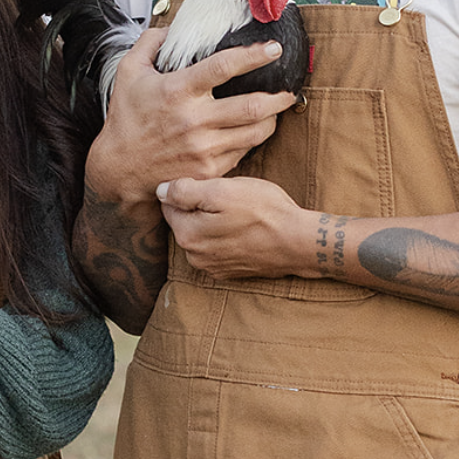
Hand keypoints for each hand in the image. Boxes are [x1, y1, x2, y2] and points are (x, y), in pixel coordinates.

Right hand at [86, 28, 297, 205]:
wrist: (119, 170)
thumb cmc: (125, 120)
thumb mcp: (127, 72)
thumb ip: (149, 44)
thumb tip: (171, 28)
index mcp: (178, 91)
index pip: (224, 67)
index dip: (254, 55)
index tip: (273, 48)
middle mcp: (194, 120)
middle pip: (252, 105)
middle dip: (278, 96)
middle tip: (289, 90)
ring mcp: (204, 148)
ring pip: (255, 132)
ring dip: (272, 119)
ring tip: (276, 110)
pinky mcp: (209, 169)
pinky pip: (243, 152)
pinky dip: (253, 139)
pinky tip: (253, 131)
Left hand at [158, 176, 309, 279]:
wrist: (298, 243)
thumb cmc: (263, 211)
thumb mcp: (222, 190)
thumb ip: (184, 191)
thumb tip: (160, 191)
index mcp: (186, 235)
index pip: (170, 203)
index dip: (190, 189)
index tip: (212, 185)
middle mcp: (193, 256)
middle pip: (185, 220)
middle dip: (200, 207)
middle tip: (229, 198)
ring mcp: (211, 267)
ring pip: (201, 233)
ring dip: (213, 222)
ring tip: (239, 214)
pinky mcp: (228, 272)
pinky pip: (217, 247)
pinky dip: (225, 237)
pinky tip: (244, 229)